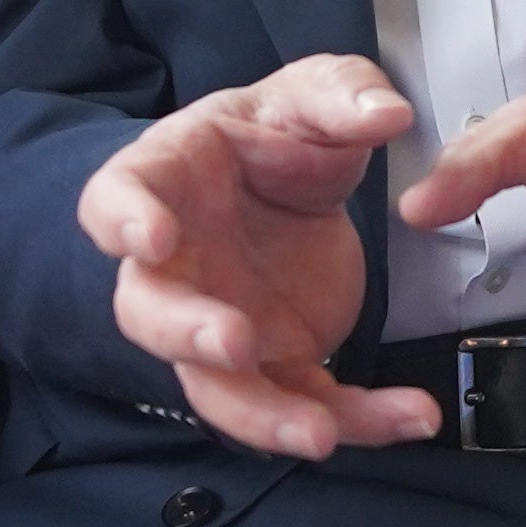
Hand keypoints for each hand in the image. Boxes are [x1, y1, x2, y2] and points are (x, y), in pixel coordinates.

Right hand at [80, 54, 442, 460]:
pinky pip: (308, 402)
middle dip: (186, 334)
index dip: (122, 221)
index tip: (148, 236)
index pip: (115, 200)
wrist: (292, 184)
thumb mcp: (311, 96)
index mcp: (166, 184)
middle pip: (151, 314)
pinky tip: (410, 416)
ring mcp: (222, 324)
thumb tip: (387, 112)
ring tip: (321, 432)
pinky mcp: (279, 361)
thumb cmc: (272, 138)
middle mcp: (178, 267)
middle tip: (234, 342)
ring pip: (219, 387)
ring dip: (264, 417)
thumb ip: (344, 94)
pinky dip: (360, 419)